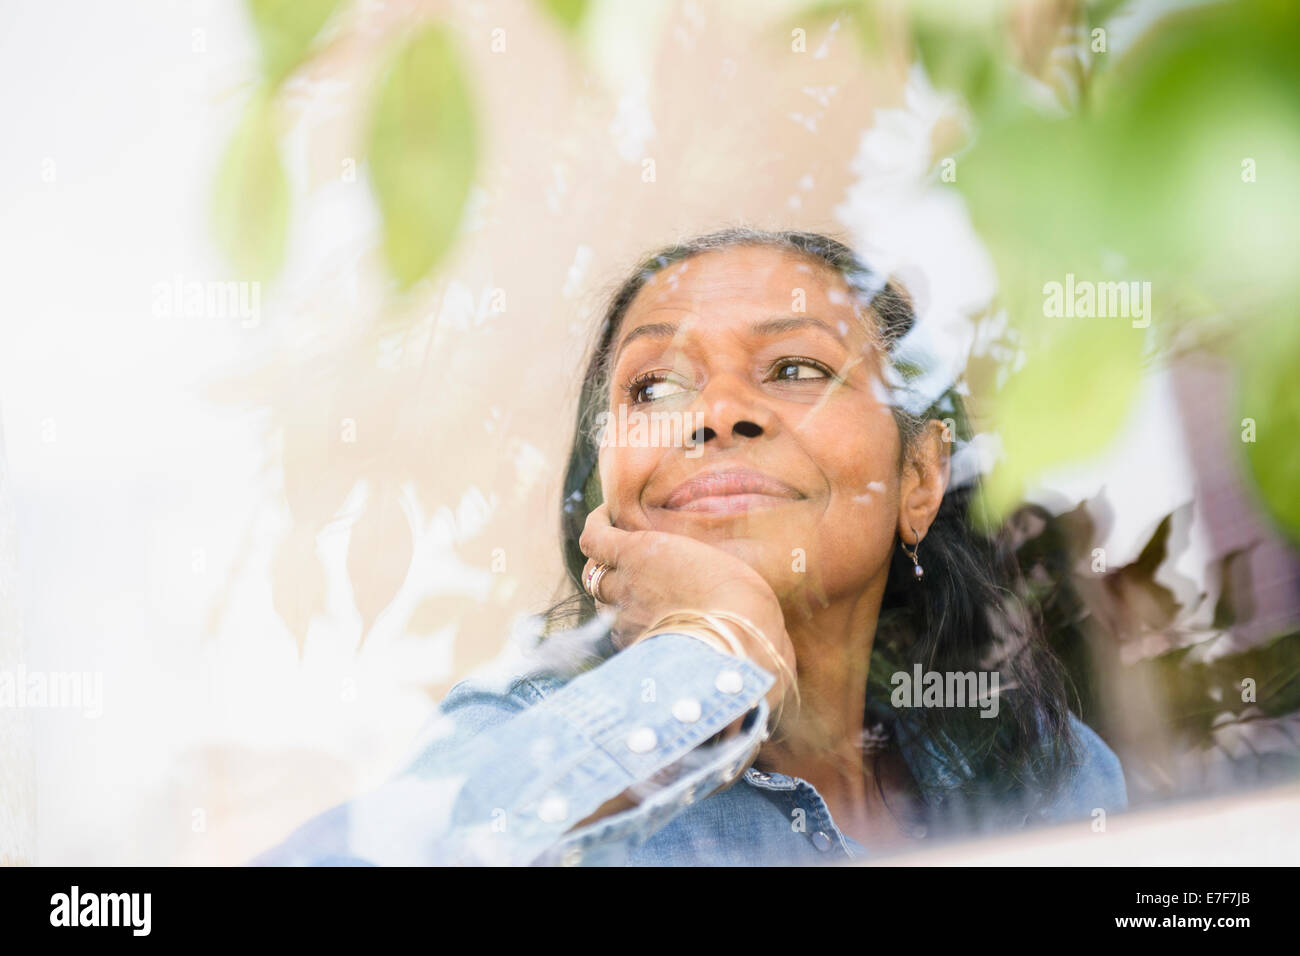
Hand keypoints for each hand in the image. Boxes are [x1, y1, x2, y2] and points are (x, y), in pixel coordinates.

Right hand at [578, 503, 796, 731]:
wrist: (738, 633)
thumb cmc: (750, 659)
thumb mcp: (746, 671)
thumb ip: (755, 675)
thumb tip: (782, 690)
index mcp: (652, 650)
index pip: (626, 633)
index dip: (634, 618)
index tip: (646, 607)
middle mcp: (630, 625)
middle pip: (608, 603)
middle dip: (618, 588)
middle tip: (631, 569)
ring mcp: (629, 588)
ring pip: (598, 573)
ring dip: (604, 558)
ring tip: (612, 534)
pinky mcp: (634, 554)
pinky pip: (597, 539)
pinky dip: (597, 526)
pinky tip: (606, 513)